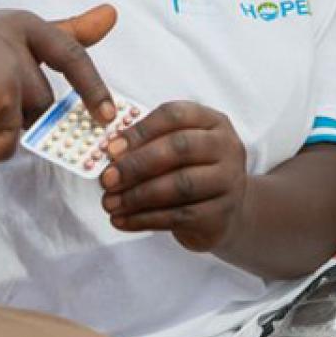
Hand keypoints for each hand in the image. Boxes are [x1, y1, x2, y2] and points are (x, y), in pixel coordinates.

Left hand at [99, 101, 248, 251]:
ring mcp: (228, 181)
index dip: (140, 131)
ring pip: (179, 185)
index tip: (110, 148)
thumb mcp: (177, 149)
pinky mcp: (221, 214)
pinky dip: (145, 219)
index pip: (175, 115)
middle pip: (180, 148)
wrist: (226, 213)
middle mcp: (227, 147)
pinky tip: (122, 220)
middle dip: (137, 164)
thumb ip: (149, 144)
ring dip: (137, 196)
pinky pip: (179, 216)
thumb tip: (111, 153)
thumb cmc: (192, 171)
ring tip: (110, 203)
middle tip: (107, 179)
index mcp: (212, 121)